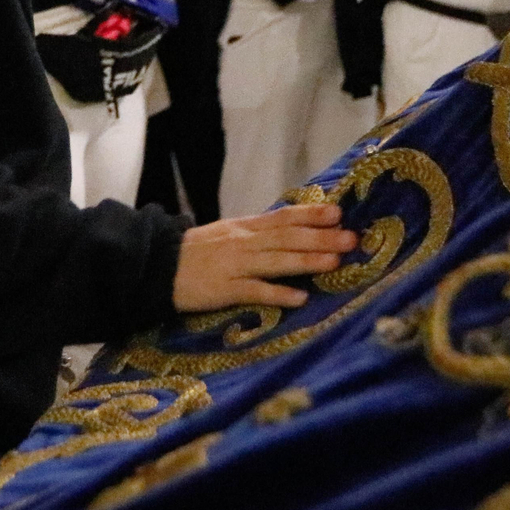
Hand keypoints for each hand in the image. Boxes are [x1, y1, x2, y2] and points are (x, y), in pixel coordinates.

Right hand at [172, 204, 359, 310]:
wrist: (157, 266)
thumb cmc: (196, 253)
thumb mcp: (228, 234)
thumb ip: (258, 233)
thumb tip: (293, 231)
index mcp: (244, 227)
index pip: (283, 217)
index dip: (311, 214)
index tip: (338, 211)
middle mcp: (243, 242)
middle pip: (287, 237)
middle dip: (321, 237)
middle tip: (352, 238)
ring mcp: (234, 266)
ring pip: (276, 261)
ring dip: (307, 261)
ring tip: (335, 262)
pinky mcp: (223, 290)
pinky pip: (254, 292)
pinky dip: (276, 294)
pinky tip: (298, 298)